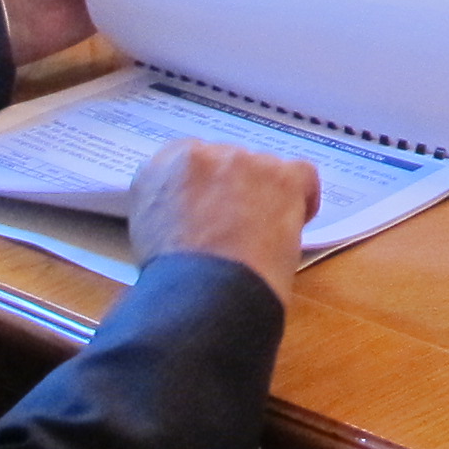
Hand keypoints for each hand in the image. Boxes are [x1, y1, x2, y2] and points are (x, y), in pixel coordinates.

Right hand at [128, 138, 317, 308]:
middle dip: (232, 191)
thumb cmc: (170, 279)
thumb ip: (165, 210)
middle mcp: (202, 154)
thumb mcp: (146, 235)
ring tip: (259, 237)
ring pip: (261, 169)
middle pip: (226, 163)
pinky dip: (302, 197)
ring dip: (262, 196)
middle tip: (233, 228)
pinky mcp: (282, 176)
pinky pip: (301, 175)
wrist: (202, 294)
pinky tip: (293, 223)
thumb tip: (187, 215)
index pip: (186, 162)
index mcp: (161, 166)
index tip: (207, 210)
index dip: (202, 189)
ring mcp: (244, 161)